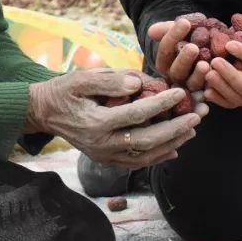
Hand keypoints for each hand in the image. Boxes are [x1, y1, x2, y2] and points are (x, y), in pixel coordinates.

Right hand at [25, 69, 201, 168]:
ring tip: (192, 129)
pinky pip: (137, 162)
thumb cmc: (64, 90)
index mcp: (96, 122)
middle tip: (197, 116)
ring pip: (145, 156)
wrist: (44, 113)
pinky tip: (175, 147)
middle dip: (175, 128)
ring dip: (172, 143)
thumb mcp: (82, 78)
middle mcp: (102, 144)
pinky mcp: (106, 159)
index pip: (136, 114)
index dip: (161, 103)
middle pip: (147, 141)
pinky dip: (158, 156)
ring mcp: (104, 155)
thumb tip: (139, 83)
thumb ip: (110, 80)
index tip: (180, 92)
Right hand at [146, 18, 209, 90]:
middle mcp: (177, 76)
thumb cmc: (196, 35)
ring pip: (192, 83)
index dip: (173, 35)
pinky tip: (216, 74)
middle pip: (176, 70)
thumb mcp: (183, 29)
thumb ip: (167, 29)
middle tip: (193, 47)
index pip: (165, 49)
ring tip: (204, 65)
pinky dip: (212, 84)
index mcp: (166, 62)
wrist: (217, 45)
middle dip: (184, 59)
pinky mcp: (207, 92)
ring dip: (197, 75)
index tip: (185, 22)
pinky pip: (208, 91)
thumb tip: (151, 31)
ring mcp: (192, 86)